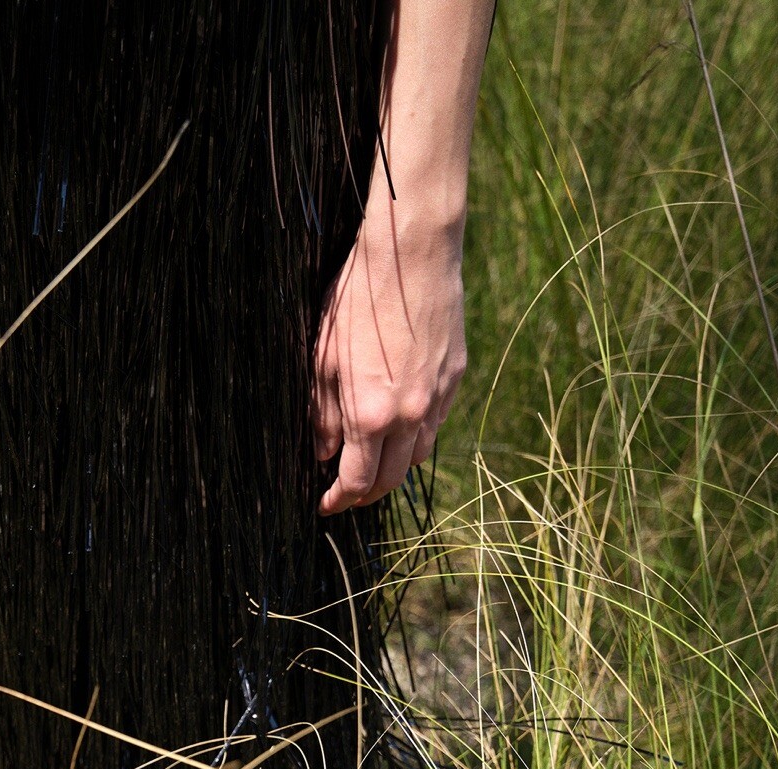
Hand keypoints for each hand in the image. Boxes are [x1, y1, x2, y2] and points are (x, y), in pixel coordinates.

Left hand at [312, 210, 466, 513]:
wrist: (412, 254)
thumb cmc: (356, 298)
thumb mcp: (322, 357)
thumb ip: (322, 412)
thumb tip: (322, 451)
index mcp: (371, 414)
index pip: (357, 481)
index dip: (339, 499)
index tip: (325, 504)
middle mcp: (410, 415)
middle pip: (391, 480)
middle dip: (366, 494)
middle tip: (346, 493)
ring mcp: (437, 397)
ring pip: (418, 455)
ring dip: (394, 466)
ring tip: (372, 460)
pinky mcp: (455, 377)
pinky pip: (435, 422)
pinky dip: (415, 434)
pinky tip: (398, 423)